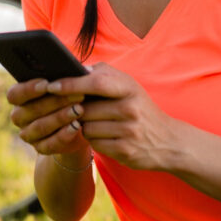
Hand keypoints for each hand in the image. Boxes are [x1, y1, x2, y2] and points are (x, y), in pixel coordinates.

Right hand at [7, 79, 88, 156]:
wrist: (77, 124)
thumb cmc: (69, 97)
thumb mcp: (67, 87)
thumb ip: (66, 78)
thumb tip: (81, 71)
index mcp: (19, 97)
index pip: (15, 94)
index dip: (28, 89)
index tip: (46, 83)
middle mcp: (19, 116)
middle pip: (31, 110)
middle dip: (55, 102)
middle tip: (76, 95)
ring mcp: (28, 134)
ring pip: (40, 127)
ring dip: (60, 117)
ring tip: (78, 110)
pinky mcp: (40, 148)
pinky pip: (49, 144)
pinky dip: (63, 135)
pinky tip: (76, 126)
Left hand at [45, 63, 179, 170]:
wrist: (168, 141)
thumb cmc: (140, 108)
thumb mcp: (129, 86)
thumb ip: (104, 75)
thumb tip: (75, 69)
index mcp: (130, 88)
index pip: (96, 82)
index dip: (71, 84)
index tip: (51, 86)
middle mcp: (131, 108)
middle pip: (85, 109)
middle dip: (77, 110)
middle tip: (80, 109)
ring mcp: (129, 131)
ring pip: (86, 128)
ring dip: (85, 126)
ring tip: (98, 123)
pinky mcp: (125, 151)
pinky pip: (94, 144)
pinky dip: (94, 140)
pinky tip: (105, 136)